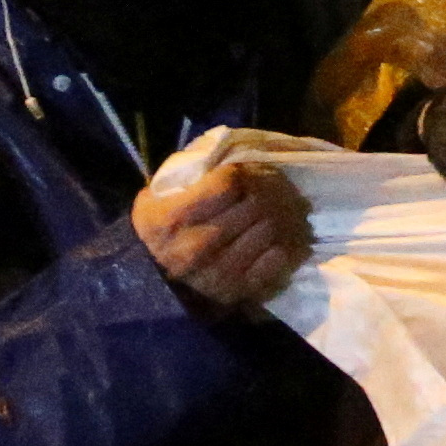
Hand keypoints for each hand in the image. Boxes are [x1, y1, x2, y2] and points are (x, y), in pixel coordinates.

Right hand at [130, 161, 307, 316]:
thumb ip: (191, 174)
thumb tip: (234, 155)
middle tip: (283, 186)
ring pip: (272, 229)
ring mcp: (218, 272)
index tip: (254, 171)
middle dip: (275, 189)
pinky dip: (291, 242)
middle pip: (256, 205)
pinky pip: (279, 258)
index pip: (229, 183)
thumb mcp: (159, 195)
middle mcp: (194, 248)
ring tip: (290, 207)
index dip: (249, 171)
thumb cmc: (162, 229)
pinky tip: (289, 234)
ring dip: (287, 214)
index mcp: (171, 218)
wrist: (154, 281)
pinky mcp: (238, 290)